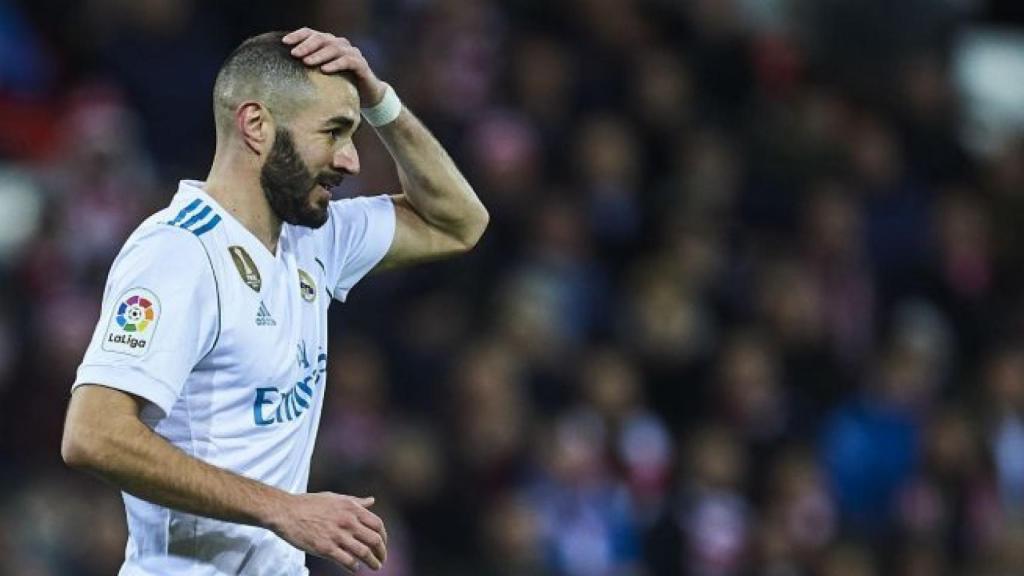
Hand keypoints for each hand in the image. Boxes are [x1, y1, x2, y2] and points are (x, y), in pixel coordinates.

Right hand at [268, 492, 387, 571]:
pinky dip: (354, 567)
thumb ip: (355, 501)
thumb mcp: (335, 498)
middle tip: (382, 559)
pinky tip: (355, 568)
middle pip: (374, 540)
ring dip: (372, 562)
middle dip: (382, 552)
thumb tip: (372, 501)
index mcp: (351, 508)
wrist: (286, 511)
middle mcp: (347, 521)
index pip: (377, 524)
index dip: (384, 536)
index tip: (383, 544)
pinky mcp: (325, 548)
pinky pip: (347, 561)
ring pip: (364, 553)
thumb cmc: (309, 504)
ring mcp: (337, 535)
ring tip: (375, 567)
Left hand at [283, 28, 386, 106]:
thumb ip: (308, 68)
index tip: (284, 43)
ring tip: (307, 62)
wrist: (367, 95)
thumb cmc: (340, 84)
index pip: (311, 33)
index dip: (298, 35)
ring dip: (319, 55)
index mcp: (329, 43)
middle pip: (322, 38)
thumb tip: (283, 69)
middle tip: (295, 54)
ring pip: (334, 48)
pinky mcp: (361, 64)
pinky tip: (325, 70)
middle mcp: (340, 44)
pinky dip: (336, 64)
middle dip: (307, 45)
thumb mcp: (322, 75)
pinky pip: (348, 61)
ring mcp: (352, 53)